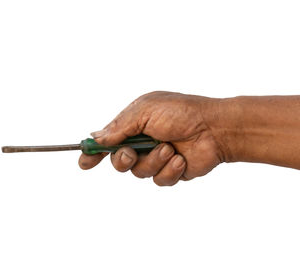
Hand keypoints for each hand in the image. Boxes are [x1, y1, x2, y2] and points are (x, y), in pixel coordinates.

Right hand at [78, 91, 224, 185]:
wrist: (215, 128)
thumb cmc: (181, 112)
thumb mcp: (145, 110)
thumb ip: (119, 127)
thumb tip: (97, 137)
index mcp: (133, 125)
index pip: (107, 141)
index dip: (93, 152)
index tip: (84, 161)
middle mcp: (142, 142)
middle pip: (118, 161)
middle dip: (122, 159)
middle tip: (131, 153)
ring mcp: (156, 157)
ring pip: (139, 173)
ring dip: (153, 160)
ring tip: (170, 148)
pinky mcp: (170, 171)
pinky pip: (159, 180)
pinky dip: (169, 170)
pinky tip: (181, 159)